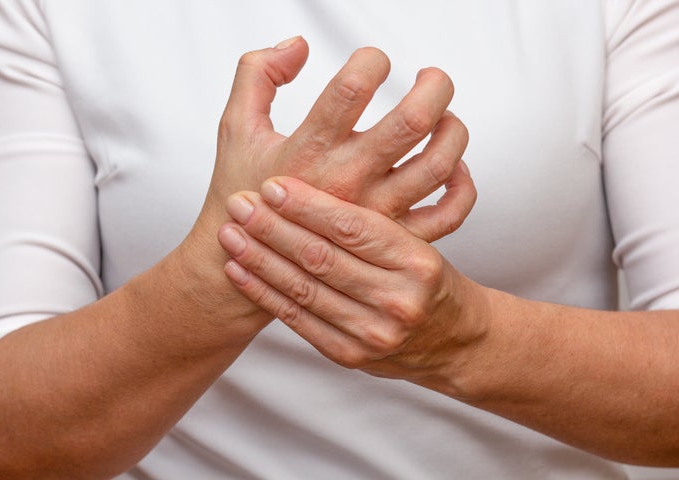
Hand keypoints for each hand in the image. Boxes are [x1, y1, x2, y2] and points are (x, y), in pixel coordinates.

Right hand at [196, 36, 468, 242]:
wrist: (248, 264)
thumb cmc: (243, 192)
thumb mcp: (235, 126)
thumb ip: (257, 74)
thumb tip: (298, 46)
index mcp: (310, 149)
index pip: (351, 88)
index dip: (371, 60)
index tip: (372, 61)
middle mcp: (348, 180)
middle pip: (413, 122)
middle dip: (433, 87)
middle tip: (430, 79)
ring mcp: (375, 213)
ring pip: (439, 165)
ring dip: (453, 130)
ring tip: (443, 117)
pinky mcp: (392, 239)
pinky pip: (448, 214)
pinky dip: (462, 186)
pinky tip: (453, 167)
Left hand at [217, 175, 485, 392]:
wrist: (453, 340)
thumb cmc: (428, 279)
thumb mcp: (417, 241)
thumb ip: (373, 219)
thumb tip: (314, 184)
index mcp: (417, 261)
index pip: (352, 227)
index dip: (307, 205)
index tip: (272, 185)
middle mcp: (398, 300)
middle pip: (321, 258)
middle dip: (273, 229)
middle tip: (239, 204)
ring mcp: (374, 333)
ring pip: (303, 289)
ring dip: (260, 259)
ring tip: (229, 233)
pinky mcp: (350, 355)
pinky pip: (299, 320)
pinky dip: (265, 293)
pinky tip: (240, 271)